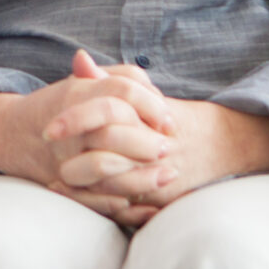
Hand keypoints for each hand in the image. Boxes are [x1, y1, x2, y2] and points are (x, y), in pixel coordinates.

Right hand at [0, 50, 171, 223]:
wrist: (11, 135)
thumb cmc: (58, 107)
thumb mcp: (84, 84)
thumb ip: (119, 78)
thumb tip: (153, 90)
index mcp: (76, 94)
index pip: (122, 91)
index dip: (151, 103)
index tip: (168, 119)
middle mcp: (70, 127)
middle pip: (115, 132)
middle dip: (147, 142)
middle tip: (169, 147)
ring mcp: (64, 158)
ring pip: (106, 167)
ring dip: (143, 176)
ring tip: (168, 176)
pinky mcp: (65, 186)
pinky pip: (95, 200)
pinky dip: (123, 206)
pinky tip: (149, 206)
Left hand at [39, 55, 268, 226]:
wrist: (221, 145)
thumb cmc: (172, 117)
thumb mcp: (145, 93)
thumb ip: (110, 79)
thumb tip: (79, 60)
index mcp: (146, 116)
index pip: (104, 113)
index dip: (73, 120)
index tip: (48, 128)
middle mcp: (151, 147)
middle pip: (103, 155)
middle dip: (72, 160)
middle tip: (47, 158)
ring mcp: (156, 175)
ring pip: (111, 186)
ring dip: (80, 185)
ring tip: (55, 180)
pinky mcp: (160, 199)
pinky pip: (124, 208)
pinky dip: (97, 203)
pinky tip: (76, 197)